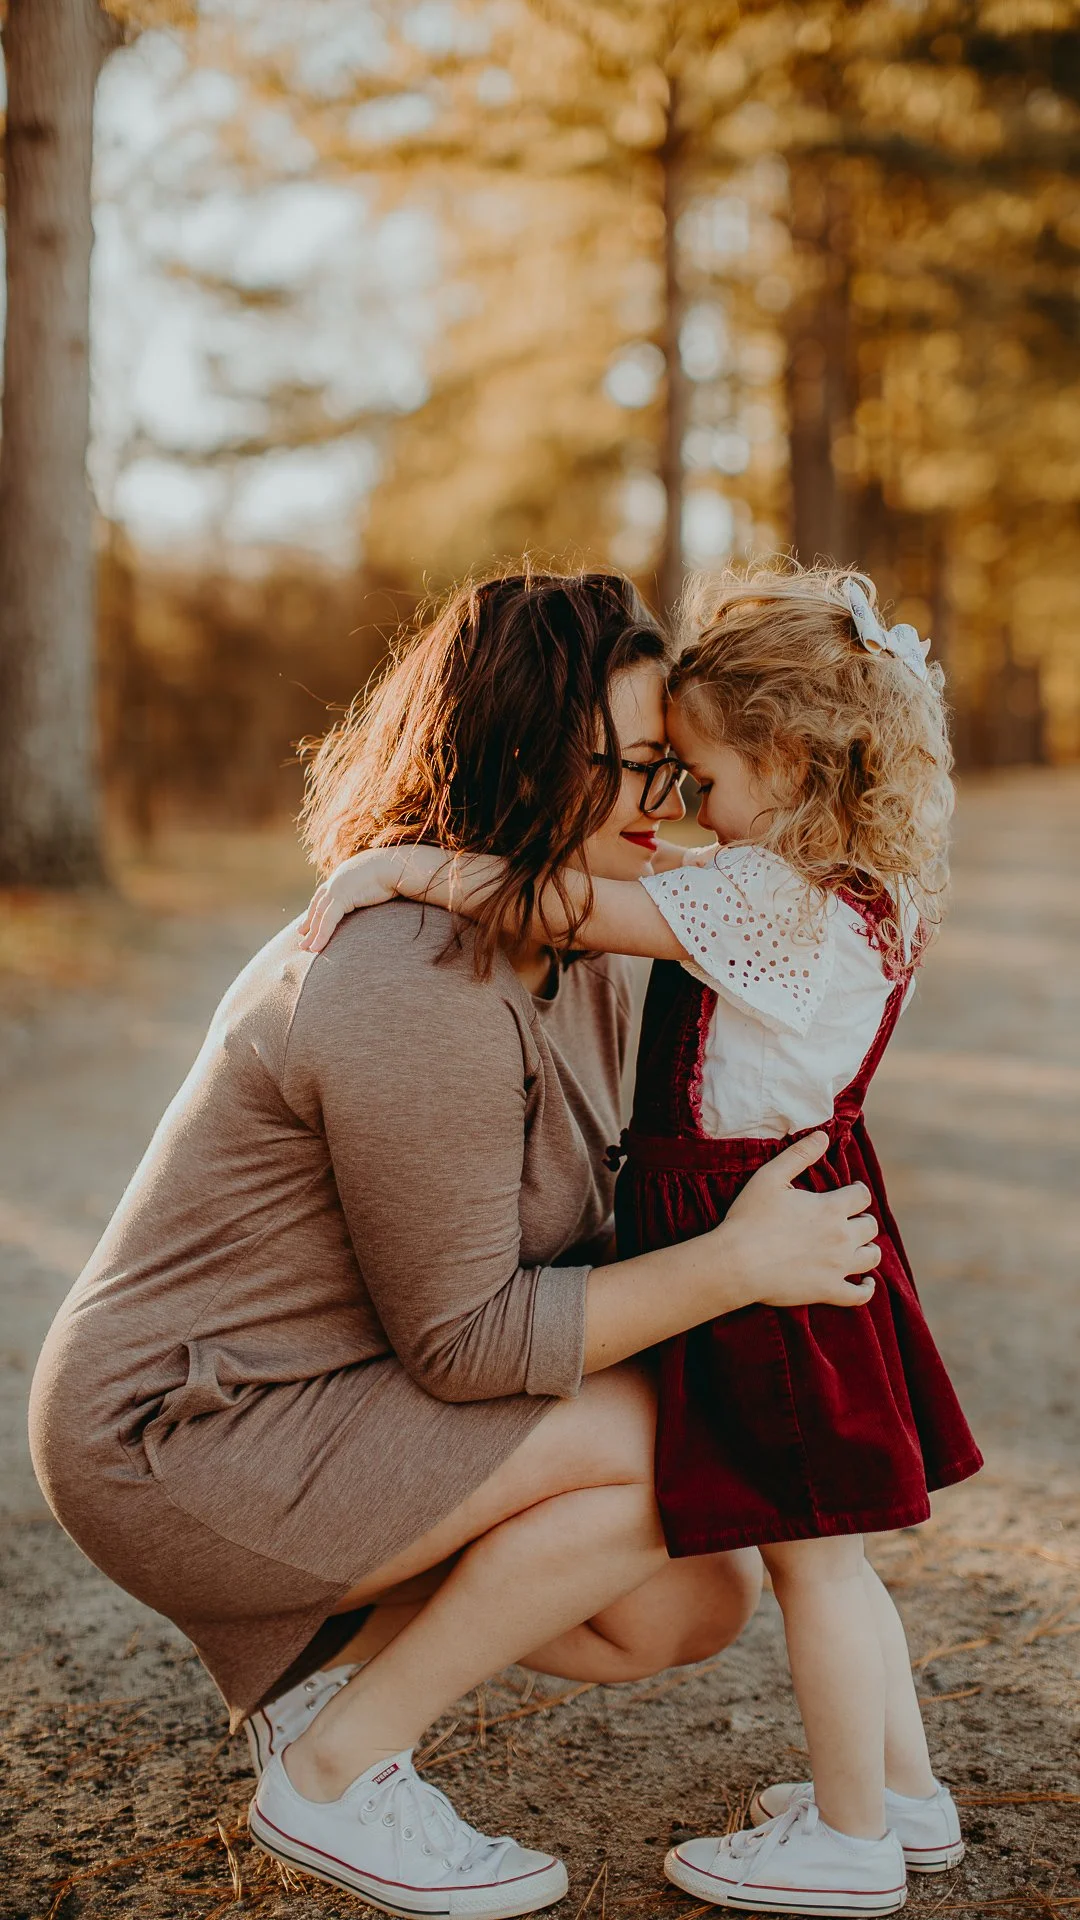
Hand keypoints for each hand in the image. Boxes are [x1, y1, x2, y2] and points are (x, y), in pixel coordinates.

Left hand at [298, 850, 407, 953]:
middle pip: (318, 905)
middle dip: (310, 923)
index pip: (324, 895)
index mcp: (344, 875)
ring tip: (307, 949)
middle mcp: (337, 880)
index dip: (315, 909)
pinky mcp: (341, 896)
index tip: (308, 923)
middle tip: (302, 939)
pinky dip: (322, 934)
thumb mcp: (379, 881)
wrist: (398, 866)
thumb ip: (371, 889)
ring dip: (313, 933)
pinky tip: (317, 947)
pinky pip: (328, 919)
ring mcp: (337, 887)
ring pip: (320, 914)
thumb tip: (379, 894)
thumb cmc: (396, 873)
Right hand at [719, 1131, 879, 1310]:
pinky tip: (866, 1283)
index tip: (848, 1193)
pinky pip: (860, 1295)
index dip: (856, 1192)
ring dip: (867, 1249)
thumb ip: (800, 1154)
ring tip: (855, 1246)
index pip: (862, 1195)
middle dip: (861, 1220)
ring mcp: (838, 1267)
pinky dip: (867, 1289)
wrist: (736, 1263)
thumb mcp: (770, 1177)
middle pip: (870, 1226)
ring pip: (872, 1257)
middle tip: (847, 1220)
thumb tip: (824, 1136)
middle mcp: (842, 1237)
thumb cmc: (749, 1218)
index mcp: (831, 1208)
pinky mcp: (828, 1291)